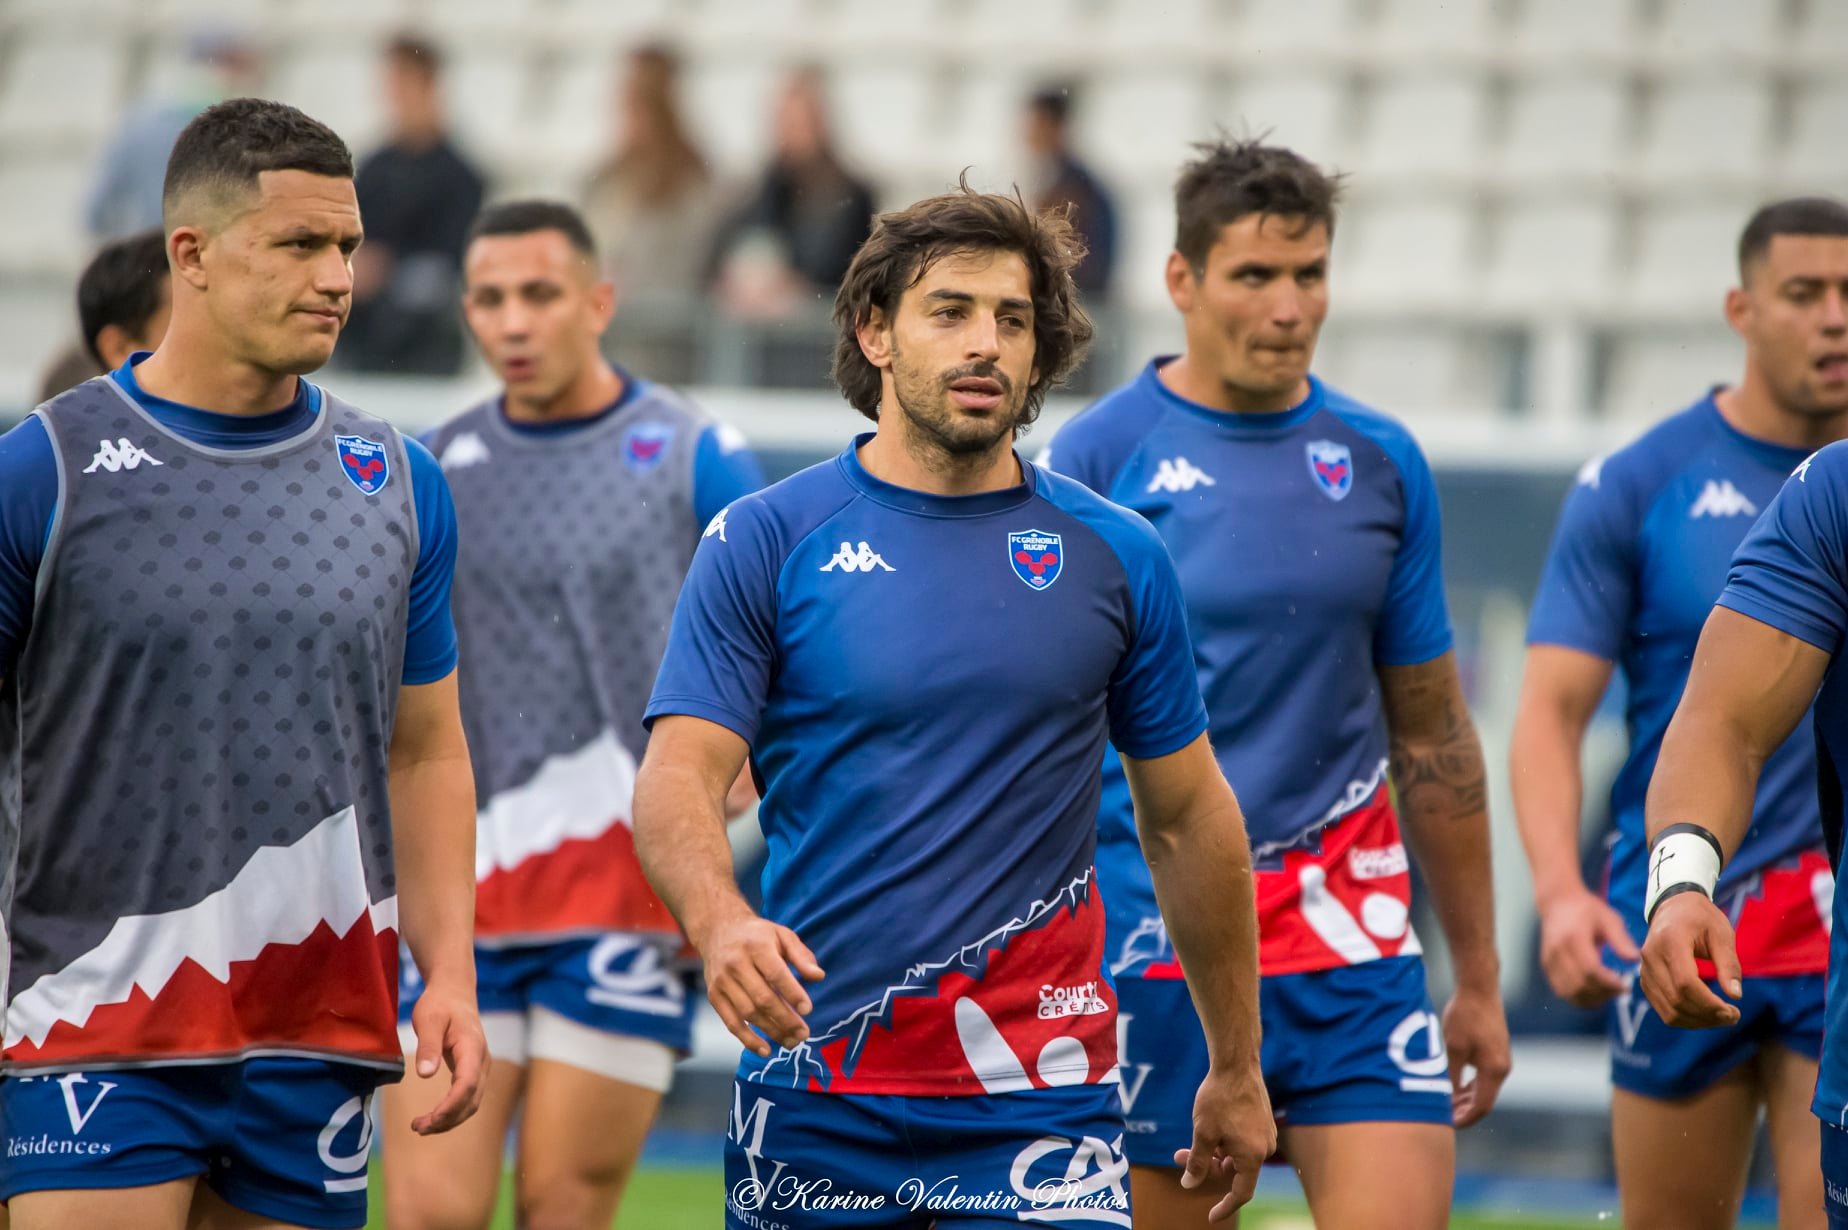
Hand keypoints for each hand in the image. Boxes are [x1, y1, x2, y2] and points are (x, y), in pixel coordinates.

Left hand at [407, 978, 488, 1134]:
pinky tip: (432, 1117)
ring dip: (449, 1120)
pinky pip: (467, 1098)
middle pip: (471, 1100)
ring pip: (471, 1103)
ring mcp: (480, 1067)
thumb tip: (425, 1075)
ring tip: (420, 1127)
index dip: (451, 1106)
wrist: (454, 993)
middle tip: (417, 1128)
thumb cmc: (440, 1004)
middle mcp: (481, 1061)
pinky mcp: (473, 1071)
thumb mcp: (428, 1020)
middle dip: (447, 1120)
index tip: (430, 1119)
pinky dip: (451, 1112)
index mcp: (472, 1048)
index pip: (467, 1084)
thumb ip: (428, 1046)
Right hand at [697, 909, 824, 1057]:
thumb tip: (819, 976)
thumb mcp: (782, 935)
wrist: (717, 931)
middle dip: (785, 1019)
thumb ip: (802, 956)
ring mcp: (722, 981)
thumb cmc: (757, 935)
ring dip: (771, 1031)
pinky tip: (765, 1050)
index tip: (808, 1009)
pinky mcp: (713, 996)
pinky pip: (731, 1022)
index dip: (792, 993)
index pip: (775, 973)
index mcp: (756, 946)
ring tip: (792, 1042)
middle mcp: (736, 964)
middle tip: (804, 1034)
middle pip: (762, 998)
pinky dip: (748, 1039)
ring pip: (748, 1013)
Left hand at [1173, 1059, 1274, 1222]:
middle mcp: (1265, 1148)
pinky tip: (1209, 1128)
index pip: (1242, 1192)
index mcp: (1253, 1156)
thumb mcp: (1203, 1132)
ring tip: (1191, 1141)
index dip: (1226, 1206)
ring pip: (1236, 1155)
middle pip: (1235, 1170)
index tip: (1211, 1216)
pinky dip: (1224, 1141)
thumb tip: (1189, 1185)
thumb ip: (1199, 1163)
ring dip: (1214, 1152)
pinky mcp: (1263, 1122)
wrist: (1236, 1064)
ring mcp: (1266, 1134)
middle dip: (1208, 1166)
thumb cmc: (1219, 1098)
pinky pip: (1243, 1142)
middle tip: (1181, 1157)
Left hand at [1442, 985, 1511, 1127]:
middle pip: (1484, 1100)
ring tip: (1445, 1106)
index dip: (1465, 1118)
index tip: (1448, 1125)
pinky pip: (1484, 1077)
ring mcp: (1501, 1060)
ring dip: (1466, 1099)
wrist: (1479, 988)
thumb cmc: (1464, 1016)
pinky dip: (1470, 1086)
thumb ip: (1451, 1076)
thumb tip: (1446, 1100)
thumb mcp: (1453, 1049)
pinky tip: (1455, 1089)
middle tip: (1443, 1118)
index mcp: (1495, 1070)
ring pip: (1484, 1089)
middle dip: (1464, 1111)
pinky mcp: (1496, 1052)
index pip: (1482, 1106)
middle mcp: (1502, 1068)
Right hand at [1537, 887, 1639, 1007]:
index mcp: (1573, 937)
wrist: (1557, 902)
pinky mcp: (1547, 967)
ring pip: (1569, 992)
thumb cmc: (1587, 910)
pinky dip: (1579, 998)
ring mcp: (1549, 961)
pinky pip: (1562, 991)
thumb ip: (1621, 939)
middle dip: (1603, 992)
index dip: (1608, 982)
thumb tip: (1635, 959)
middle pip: (1579, 983)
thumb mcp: (1608, 918)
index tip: (1625, 985)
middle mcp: (1557, 951)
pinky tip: (1594, 993)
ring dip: (1591, 998)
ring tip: (1608, 993)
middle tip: (1621, 991)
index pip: (1590, 968)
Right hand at [1639, 892, 1742, 1027]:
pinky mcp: (1645, 980)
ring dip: (1697, 1022)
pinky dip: (1686, 1018)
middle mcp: (1650, 956)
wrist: (1673, 907)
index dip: (1709, 1003)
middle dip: (1708, 1016)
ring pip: (1668, 1011)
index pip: (1685, 982)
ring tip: (1721, 1017)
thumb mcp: (1721, 934)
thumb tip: (1735, 996)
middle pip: (1677, 1000)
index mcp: (1669, 940)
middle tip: (1733, 1016)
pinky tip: (1705, 1013)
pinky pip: (1663, 1009)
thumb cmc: (1701, 918)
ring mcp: (1644, 970)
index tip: (1734, 1010)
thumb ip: (1729, 964)